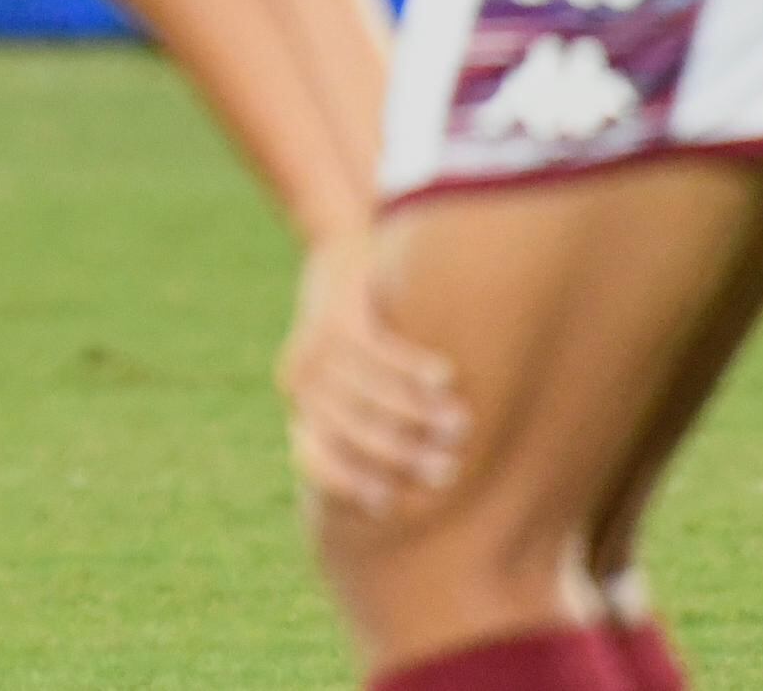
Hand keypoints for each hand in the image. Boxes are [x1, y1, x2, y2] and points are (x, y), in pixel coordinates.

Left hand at [278, 237, 465, 518]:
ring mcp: (315, 346)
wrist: (342, 261)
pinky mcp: (338, 313)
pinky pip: (379, 349)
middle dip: (403, 452)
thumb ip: (376, 429)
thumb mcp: (358, 388)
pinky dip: (413, 366)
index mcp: (304, 408)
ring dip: (418, 410)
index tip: (390, 502)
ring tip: (460, 422)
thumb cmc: (365, 342)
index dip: (350, 481)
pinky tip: (446, 375)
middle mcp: (301, 381)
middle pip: (354, 429)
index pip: (315, 457)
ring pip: (370, 391)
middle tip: (448, 466)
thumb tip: (421, 490)